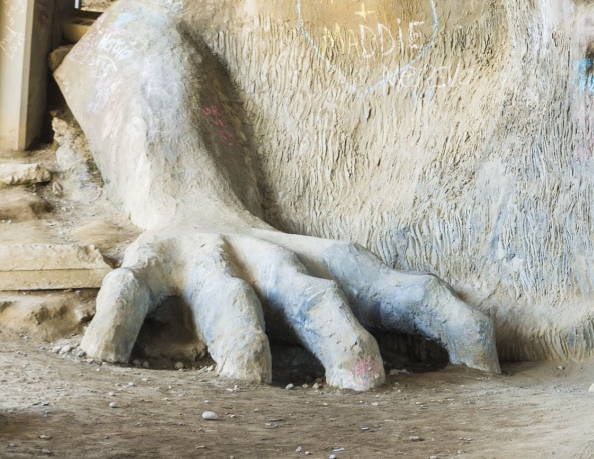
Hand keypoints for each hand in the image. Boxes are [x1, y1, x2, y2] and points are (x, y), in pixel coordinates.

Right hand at [81, 224, 499, 388]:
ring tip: (246, 379)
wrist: (195, 206)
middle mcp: (285, 261)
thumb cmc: (289, 282)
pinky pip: (130, 294)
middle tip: (365, 383)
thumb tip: (483, 386)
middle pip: (321, 296)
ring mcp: (216, 261)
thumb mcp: (345, 295)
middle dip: (343, 336)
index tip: (485, 372)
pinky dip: (119, 324)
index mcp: (346, 271)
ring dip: (241, 335)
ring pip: (230, 297)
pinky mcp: (150, 265)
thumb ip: (393, 332)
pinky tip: (108, 361)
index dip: (453, 326)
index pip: (413, 293)